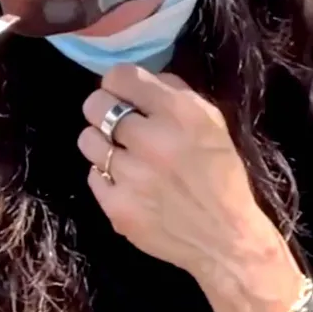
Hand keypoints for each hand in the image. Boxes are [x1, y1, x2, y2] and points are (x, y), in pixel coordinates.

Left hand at [78, 64, 284, 287]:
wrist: (225, 236)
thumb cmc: (222, 174)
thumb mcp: (213, 122)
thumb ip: (177, 93)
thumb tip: (143, 81)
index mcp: (179, 113)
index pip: (121, 76)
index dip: (120, 82)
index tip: (126, 94)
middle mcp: (151, 140)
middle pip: (96, 104)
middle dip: (104, 109)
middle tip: (118, 122)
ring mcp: (130, 176)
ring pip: (87, 140)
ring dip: (102, 142)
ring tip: (122, 154)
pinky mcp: (116, 206)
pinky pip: (93, 175)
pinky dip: (108, 176)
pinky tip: (129, 182)